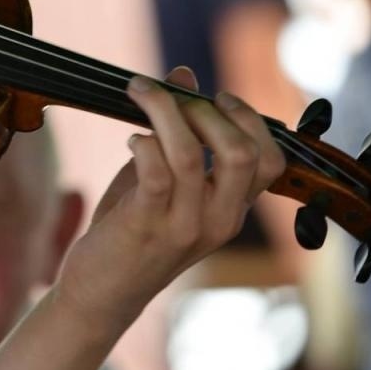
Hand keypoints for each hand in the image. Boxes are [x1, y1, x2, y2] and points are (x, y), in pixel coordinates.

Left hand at [55, 66, 286, 331]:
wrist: (101, 294)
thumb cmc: (130, 234)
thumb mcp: (159, 182)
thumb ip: (175, 133)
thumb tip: (182, 75)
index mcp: (230, 210)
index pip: (270, 160)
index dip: (249, 119)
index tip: (216, 95)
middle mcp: (218, 219)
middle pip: (243, 153)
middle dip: (207, 110)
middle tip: (172, 93)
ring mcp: (185, 226)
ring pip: (192, 155)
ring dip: (165, 112)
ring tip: (139, 92)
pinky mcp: (147, 226)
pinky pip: (156, 173)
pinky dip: (144, 143)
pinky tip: (131, 138)